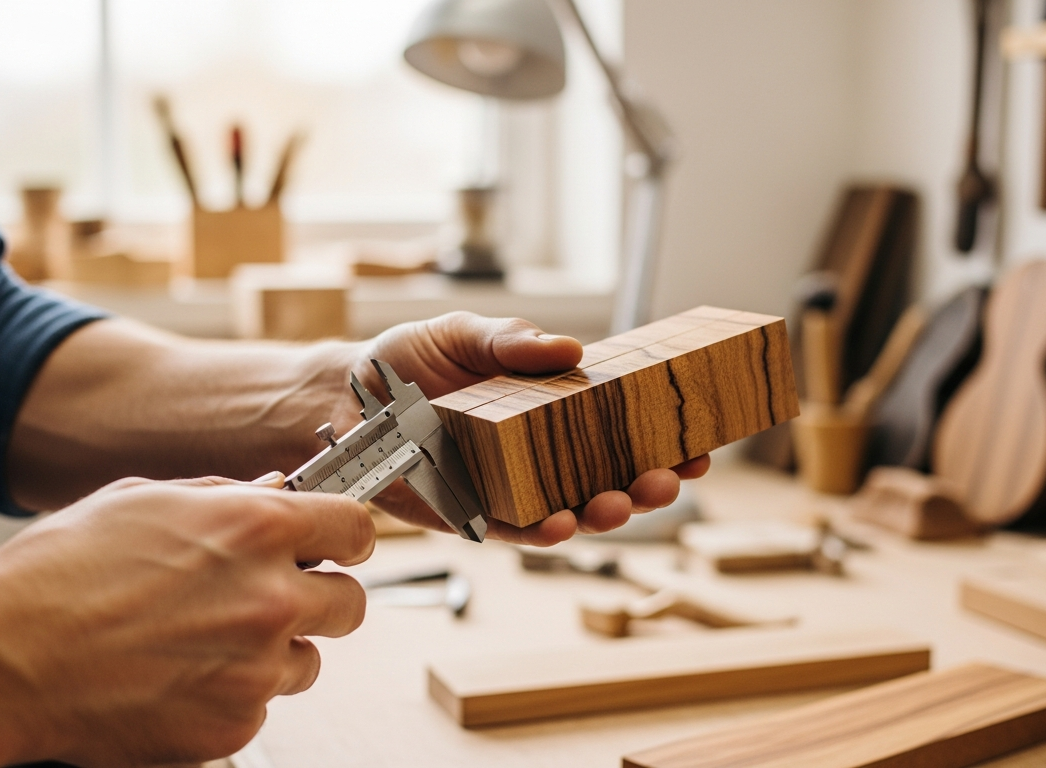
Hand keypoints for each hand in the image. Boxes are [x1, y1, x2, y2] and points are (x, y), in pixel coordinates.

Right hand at [0, 476, 373, 766]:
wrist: (2, 658)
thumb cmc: (60, 573)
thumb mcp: (147, 500)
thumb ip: (225, 498)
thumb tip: (273, 493)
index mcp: (256, 530)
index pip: (355, 527)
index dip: (345, 535)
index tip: (336, 543)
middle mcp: (269, 599)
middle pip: (351, 604)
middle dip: (320, 597)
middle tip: (277, 597)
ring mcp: (255, 670)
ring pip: (308, 660)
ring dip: (275, 650)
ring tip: (207, 641)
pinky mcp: (232, 726)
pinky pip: (260, 706)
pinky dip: (232, 694)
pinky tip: (179, 676)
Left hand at [334, 312, 710, 545]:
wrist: (344, 395)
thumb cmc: (407, 360)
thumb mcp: (463, 334)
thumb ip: (510, 341)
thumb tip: (570, 349)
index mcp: (548, 410)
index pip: (620, 430)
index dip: (664, 442)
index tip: (701, 447)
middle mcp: (537, 455)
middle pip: (608, 478)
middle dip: (646, 485)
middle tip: (670, 479)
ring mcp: (508, 488)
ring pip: (571, 511)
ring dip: (602, 512)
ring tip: (618, 503)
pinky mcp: (469, 515)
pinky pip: (512, 531)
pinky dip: (538, 530)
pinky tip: (558, 524)